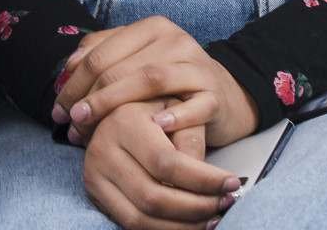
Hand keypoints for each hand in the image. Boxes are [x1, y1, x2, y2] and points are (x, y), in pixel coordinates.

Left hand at [54, 16, 258, 146]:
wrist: (229, 95)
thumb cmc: (173, 83)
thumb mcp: (138, 62)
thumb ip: (104, 57)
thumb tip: (66, 72)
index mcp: (150, 28)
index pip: (100, 52)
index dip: (74, 82)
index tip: (58, 109)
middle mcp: (174, 40)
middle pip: (120, 66)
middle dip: (88, 97)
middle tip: (70, 123)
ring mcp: (196, 65)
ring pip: (149, 79)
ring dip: (114, 104)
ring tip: (92, 125)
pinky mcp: (216, 94)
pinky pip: (194, 105)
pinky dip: (174, 116)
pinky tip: (156, 126)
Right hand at [81, 104, 239, 226]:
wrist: (118, 113)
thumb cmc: (155, 109)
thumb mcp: (176, 108)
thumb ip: (191, 139)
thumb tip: (211, 182)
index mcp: (124, 121)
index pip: (167, 163)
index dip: (204, 180)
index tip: (233, 183)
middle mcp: (102, 149)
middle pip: (155, 197)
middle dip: (197, 207)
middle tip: (226, 202)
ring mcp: (94, 174)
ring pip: (142, 218)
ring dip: (184, 225)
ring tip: (213, 217)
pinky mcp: (95, 193)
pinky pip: (131, 224)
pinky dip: (164, 229)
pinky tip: (188, 223)